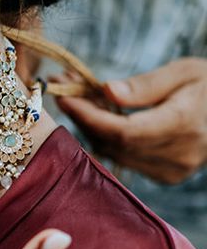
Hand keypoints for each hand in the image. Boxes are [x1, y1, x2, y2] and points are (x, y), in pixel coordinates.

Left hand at [57, 57, 206, 183]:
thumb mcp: (184, 72)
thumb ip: (144, 85)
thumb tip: (106, 92)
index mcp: (183, 125)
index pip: (122, 131)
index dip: (88, 116)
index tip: (64, 96)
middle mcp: (177, 155)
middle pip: (113, 143)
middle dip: (83, 117)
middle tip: (65, 89)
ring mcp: (171, 170)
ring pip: (114, 154)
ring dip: (91, 128)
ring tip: (80, 99)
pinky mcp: (166, 176)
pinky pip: (124, 159)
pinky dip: (107, 140)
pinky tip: (101, 118)